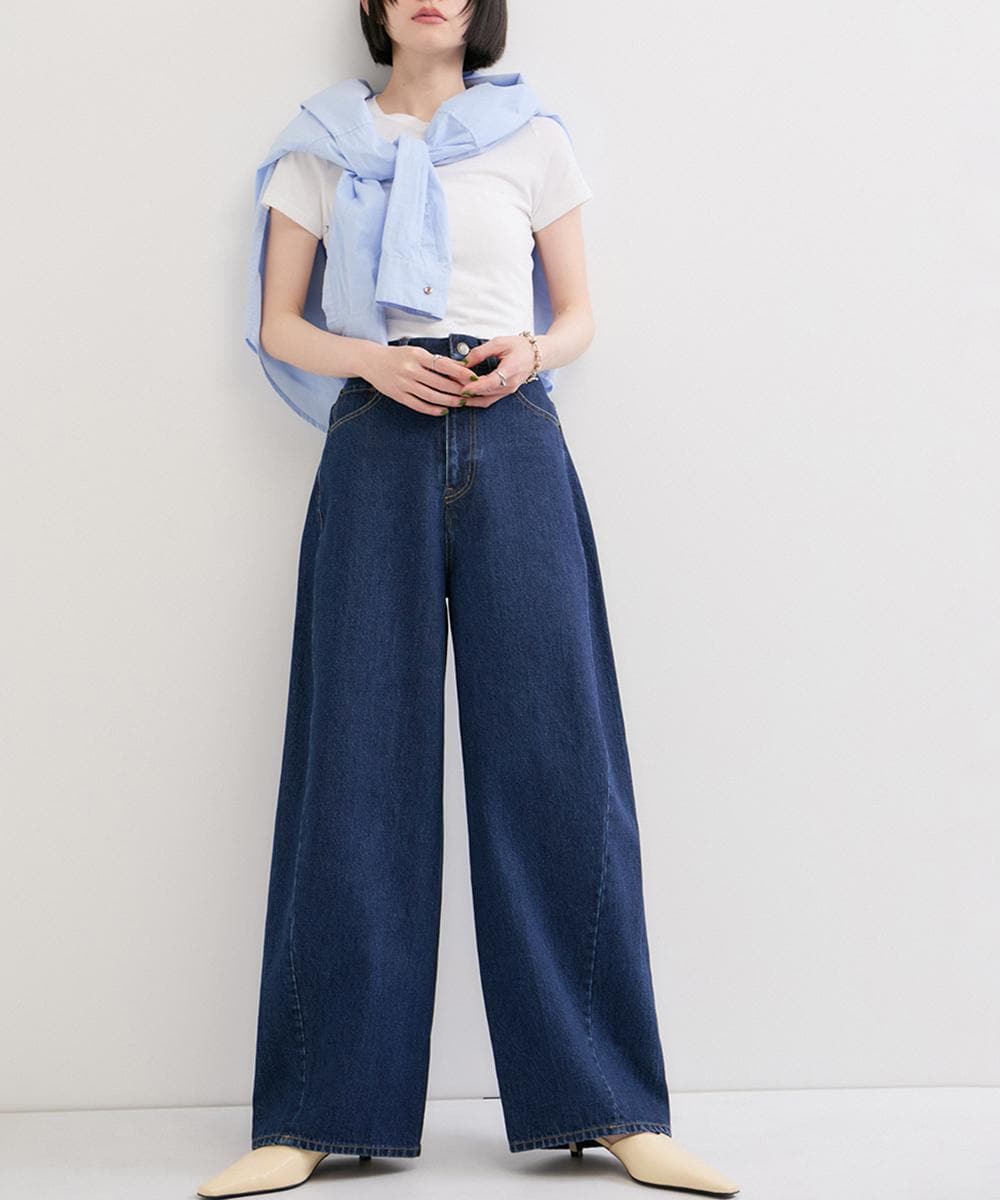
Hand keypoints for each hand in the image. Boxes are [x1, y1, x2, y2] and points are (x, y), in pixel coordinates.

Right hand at [359, 344, 481, 416]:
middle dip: (458, 390)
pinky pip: (419, 405)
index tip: (473, 377)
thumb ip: (435, 360)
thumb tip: (459, 367)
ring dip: (449, 401)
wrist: (370, 360)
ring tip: (461, 403)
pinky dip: (433, 409)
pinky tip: (443, 411)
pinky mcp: (399, 396)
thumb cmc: (397, 355)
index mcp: (416, 355)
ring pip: (431, 396)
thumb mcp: (416, 352)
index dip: (460, 372)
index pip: (443, 365)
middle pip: (440, 383)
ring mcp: (404, 384)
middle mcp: (410, 369)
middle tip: (471, 394)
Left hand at [455, 335, 536, 406]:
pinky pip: (488, 401)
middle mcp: (510, 385)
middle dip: (466, 391)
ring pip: (485, 400)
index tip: (463, 389)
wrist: (536, 355)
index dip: (477, 387)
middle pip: (485, 392)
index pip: (492, 382)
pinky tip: (462, 398)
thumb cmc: (519, 346)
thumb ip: (480, 352)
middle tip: (448, 387)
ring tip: (451, 396)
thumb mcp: (499, 342)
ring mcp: (508, 391)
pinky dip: (474, 400)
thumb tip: (463, 362)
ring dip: (468, 399)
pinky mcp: (504, 394)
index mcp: (511, 370)